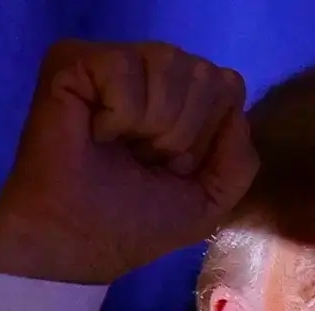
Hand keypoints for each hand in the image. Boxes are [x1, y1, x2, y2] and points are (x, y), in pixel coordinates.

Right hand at [0, 39, 258, 283]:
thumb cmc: (135, 224)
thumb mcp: (210, 200)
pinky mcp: (72, 61)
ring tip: (120, 147)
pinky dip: (119, 113)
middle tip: (142, 161)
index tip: (172, 169)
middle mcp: (150, 72)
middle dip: (181, 133)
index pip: (228, 85)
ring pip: (169, 63)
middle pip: (205, 74)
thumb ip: (241, 160)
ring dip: (152, 124)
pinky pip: (125, 66)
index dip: (207, 137)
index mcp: (182, 98)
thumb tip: (234, 110)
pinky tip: (96, 132)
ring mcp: (112, 63)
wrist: (78, 245)